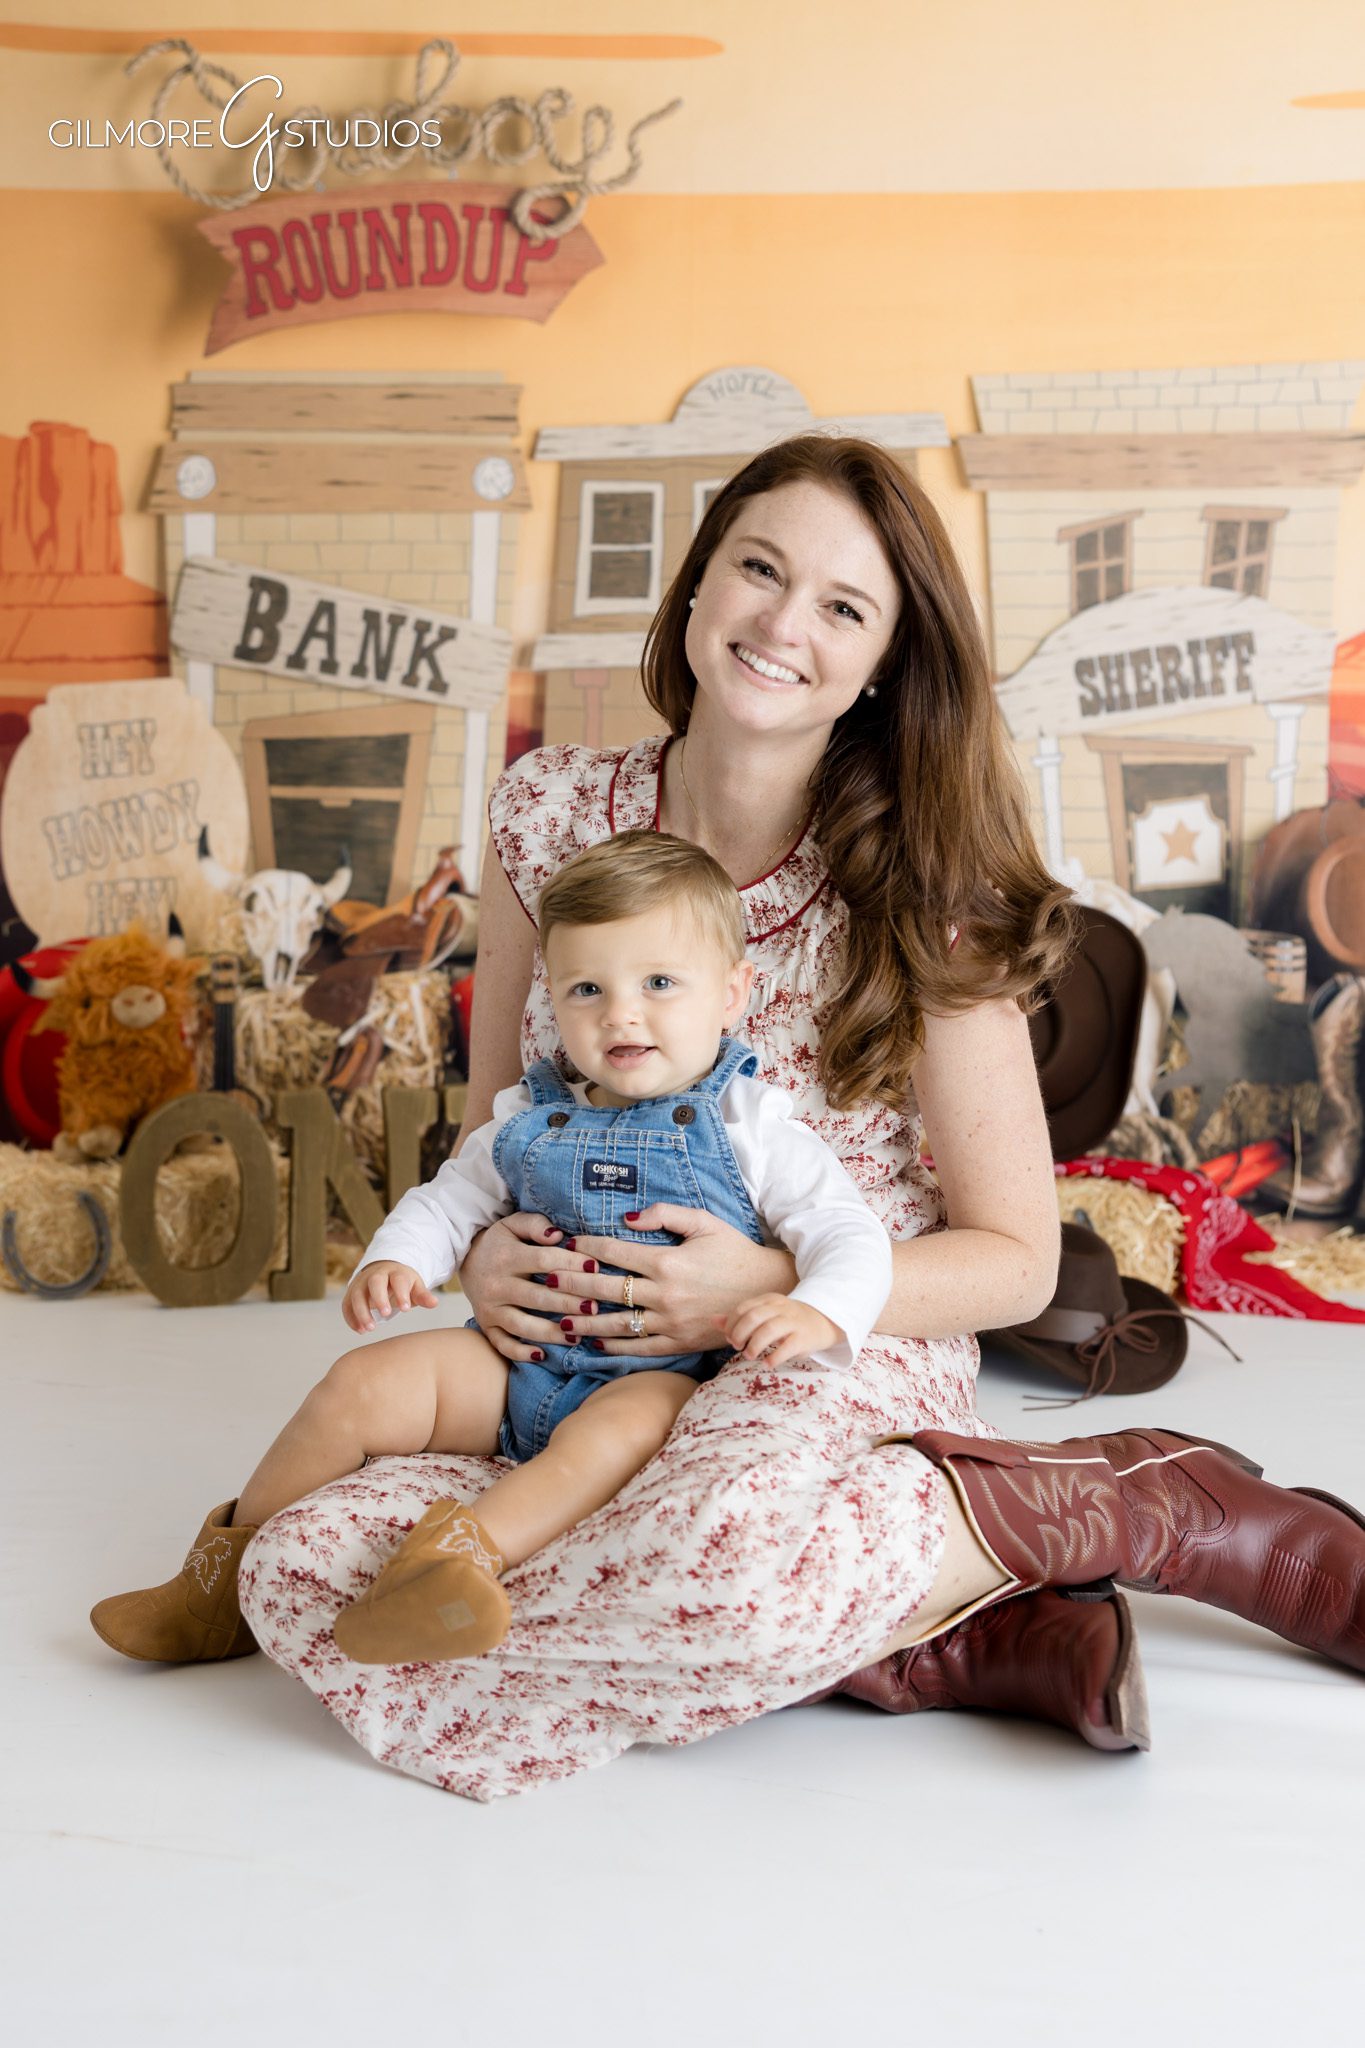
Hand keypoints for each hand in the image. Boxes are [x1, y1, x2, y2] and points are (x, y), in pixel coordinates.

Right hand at [343, 1261, 438, 1332]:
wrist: (383, 1272)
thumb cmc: (402, 1283)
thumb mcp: (414, 1286)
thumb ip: (422, 1295)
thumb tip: (434, 1303)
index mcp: (395, 1272)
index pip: (398, 1280)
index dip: (401, 1293)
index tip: (406, 1309)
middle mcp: (376, 1275)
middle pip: (375, 1283)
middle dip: (379, 1298)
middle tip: (387, 1315)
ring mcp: (361, 1282)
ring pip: (357, 1294)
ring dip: (362, 1311)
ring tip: (370, 1328)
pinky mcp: (351, 1292)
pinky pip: (346, 1304)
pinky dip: (351, 1318)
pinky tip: (360, 1330)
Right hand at [457, 1211, 602, 1363]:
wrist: (465, 1259)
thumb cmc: (500, 1242)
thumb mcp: (514, 1224)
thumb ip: (535, 1225)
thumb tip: (557, 1235)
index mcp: (507, 1257)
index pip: (544, 1260)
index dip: (571, 1263)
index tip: (596, 1267)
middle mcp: (496, 1284)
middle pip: (537, 1296)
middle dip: (567, 1303)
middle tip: (594, 1307)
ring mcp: (490, 1308)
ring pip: (522, 1325)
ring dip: (551, 1333)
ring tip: (577, 1336)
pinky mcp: (486, 1325)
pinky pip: (502, 1344)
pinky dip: (520, 1353)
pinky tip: (542, 1355)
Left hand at [555, 1205, 797, 1357]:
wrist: (767, 1291)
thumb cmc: (734, 1252)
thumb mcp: (704, 1222)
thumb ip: (665, 1215)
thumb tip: (628, 1216)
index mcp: (667, 1261)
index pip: (615, 1253)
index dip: (586, 1247)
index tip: (565, 1244)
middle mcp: (664, 1294)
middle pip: (606, 1290)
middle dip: (572, 1284)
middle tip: (544, 1280)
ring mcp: (670, 1321)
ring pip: (616, 1324)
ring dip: (584, 1322)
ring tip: (557, 1319)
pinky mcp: (679, 1342)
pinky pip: (639, 1347)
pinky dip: (613, 1346)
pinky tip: (593, 1343)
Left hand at [723, 1294, 839, 1367]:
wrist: (823, 1321)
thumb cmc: (787, 1320)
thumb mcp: (764, 1314)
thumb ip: (739, 1318)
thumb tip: (713, 1320)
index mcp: (769, 1300)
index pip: (743, 1309)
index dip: (732, 1325)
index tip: (731, 1338)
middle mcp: (781, 1308)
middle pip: (753, 1317)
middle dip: (740, 1334)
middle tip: (738, 1347)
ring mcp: (794, 1322)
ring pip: (769, 1330)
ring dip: (754, 1346)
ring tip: (750, 1355)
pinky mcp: (804, 1338)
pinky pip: (787, 1347)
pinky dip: (774, 1357)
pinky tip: (767, 1363)